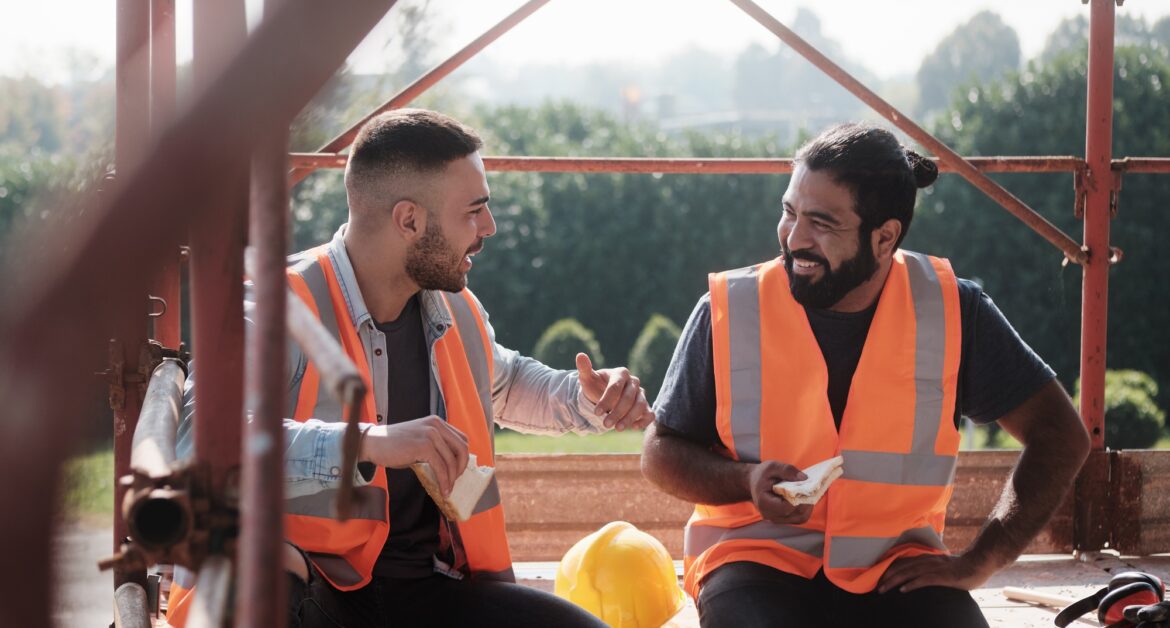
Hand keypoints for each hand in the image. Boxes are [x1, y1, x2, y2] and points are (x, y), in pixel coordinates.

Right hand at [360, 416, 468, 495]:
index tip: (457, 470)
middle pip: (462, 448)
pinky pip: (441, 467)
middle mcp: (436, 425)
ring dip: (452, 479)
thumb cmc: (393, 445)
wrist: (373, 443)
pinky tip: (442, 490)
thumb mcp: (419, 440)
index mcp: (437, 422)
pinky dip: (444, 481)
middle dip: (462, 467)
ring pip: (451, 460)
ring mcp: (430, 434)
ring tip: (447, 490)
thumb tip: (451, 466)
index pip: (462, 439)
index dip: (463, 457)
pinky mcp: (424, 446)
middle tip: (455, 481)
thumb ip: (435, 447)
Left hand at [576, 353, 654, 430]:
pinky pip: (650, 414)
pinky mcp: (645, 407)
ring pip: (641, 405)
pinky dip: (644, 421)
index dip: (606, 399)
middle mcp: (634, 382)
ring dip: (630, 418)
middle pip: (629, 397)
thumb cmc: (596, 386)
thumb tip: (580, 355)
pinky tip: (634, 427)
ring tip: (618, 429)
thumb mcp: (588, 378)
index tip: (597, 412)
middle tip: (605, 424)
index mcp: (621, 373)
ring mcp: (641, 394)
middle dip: (618, 411)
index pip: (616, 386)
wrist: (603, 395)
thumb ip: (585, 368)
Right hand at [747, 460, 813, 523]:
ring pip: (800, 518)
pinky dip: (806, 508)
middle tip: (813, 489)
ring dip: (809, 506)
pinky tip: (806, 497)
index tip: (806, 487)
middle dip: (807, 502)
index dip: (799, 499)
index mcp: (764, 503)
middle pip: (796, 514)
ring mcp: (777, 519)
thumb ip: (787, 470)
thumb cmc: (762, 474)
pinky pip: (799, 517)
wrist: (753, 483)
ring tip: (810, 493)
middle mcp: (770, 516)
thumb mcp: (772, 466)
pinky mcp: (783, 519)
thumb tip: (805, 478)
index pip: (786, 508)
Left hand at [876, 552, 994, 593]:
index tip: (878, 576)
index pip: (903, 562)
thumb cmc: (962, 567)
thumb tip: (919, 575)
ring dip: (894, 580)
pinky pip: (924, 580)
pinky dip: (912, 584)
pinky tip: (903, 590)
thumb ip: (930, 568)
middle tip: (875, 585)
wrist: (979, 563)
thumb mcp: (942, 566)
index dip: (889, 568)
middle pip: (902, 567)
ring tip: (883, 588)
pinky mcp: (943, 576)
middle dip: (887, 576)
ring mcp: (935, 567)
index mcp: (926, 558)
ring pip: (909, 572)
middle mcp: (927, 560)